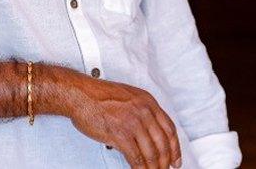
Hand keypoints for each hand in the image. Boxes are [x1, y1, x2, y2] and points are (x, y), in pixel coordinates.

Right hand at [65, 75, 181, 168]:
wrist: (80, 94)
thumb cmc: (98, 96)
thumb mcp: (128, 98)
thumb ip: (141, 112)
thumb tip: (148, 132)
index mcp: (148, 102)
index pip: (170, 129)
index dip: (175, 148)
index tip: (175, 159)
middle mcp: (144, 111)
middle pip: (163, 143)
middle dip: (165, 161)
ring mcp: (133, 123)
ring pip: (151, 153)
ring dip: (153, 168)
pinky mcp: (120, 134)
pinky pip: (136, 157)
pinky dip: (139, 168)